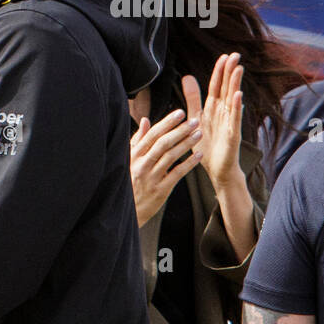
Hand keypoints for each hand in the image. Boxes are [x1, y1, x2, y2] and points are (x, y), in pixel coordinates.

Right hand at [129, 108, 201, 226]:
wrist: (124, 210)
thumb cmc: (127, 182)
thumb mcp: (128, 160)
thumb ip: (137, 140)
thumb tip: (145, 120)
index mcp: (133, 156)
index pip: (152, 135)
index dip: (167, 123)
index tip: (180, 113)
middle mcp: (141, 165)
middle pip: (163, 143)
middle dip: (180, 130)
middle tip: (195, 121)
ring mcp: (150, 178)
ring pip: (171, 157)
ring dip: (187, 144)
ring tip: (199, 134)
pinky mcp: (160, 190)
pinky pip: (177, 174)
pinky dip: (189, 164)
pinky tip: (198, 156)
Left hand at [184, 53, 244, 194]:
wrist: (217, 169)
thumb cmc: (208, 144)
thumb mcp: (196, 117)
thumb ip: (192, 98)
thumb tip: (186, 76)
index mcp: (213, 109)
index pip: (216, 86)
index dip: (219, 72)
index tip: (223, 56)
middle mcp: (223, 113)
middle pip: (226, 89)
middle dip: (230, 72)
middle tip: (235, 54)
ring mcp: (230, 123)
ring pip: (233, 100)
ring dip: (235, 85)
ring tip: (238, 69)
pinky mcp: (232, 134)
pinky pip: (235, 119)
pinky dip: (236, 107)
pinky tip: (238, 96)